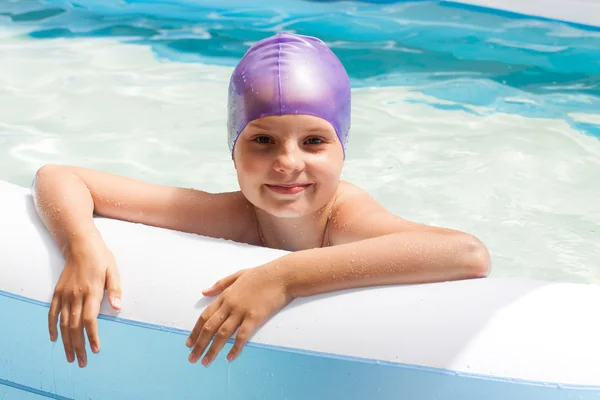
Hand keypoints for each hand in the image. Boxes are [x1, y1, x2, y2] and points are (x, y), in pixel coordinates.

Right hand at [49, 242, 121, 366]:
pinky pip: (52, 313)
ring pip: (63, 323)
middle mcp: (76, 295)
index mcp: (91, 291)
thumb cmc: (101, 258)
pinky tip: (55, 339)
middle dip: (78, 346)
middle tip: (81, 362)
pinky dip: (52, 327)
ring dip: (66, 342)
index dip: (92, 336)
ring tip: (69, 357)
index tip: (95, 350)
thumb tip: (117, 307)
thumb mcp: (113, 271)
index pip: (90, 319)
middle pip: (75, 326)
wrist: (81, 245)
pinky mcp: (57, 293)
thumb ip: (115, 289)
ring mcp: (65, 295)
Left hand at [186, 264, 291, 365]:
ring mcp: (242, 311)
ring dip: (212, 350)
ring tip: (205, 362)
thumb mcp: (237, 275)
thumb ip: (220, 284)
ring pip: (222, 334)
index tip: (188, 344)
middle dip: (199, 345)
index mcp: (225, 295)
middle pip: (209, 328)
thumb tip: (204, 292)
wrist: (281, 275)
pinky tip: (229, 358)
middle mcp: (230, 304)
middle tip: (192, 359)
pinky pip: (242, 336)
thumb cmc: (261, 274)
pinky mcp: (255, 317)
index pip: (205, 316)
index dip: (195, 331)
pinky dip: (235, 348)